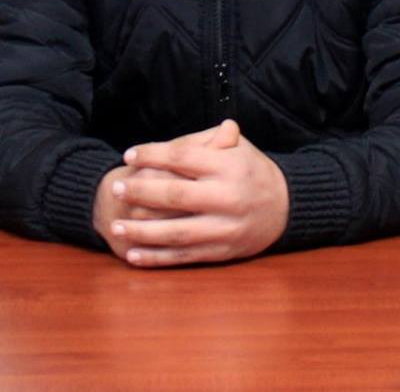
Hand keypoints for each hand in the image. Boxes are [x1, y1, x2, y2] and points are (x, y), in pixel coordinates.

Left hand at [103, 119, 289, 267]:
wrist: (285, 207)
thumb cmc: (250, 170)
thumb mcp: (237, 147)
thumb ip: (206, 140)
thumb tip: (172, 143)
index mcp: (228, 167)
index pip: (183, 158)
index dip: (153, 155)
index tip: (129, 154)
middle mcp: (227, 198)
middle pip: (175, 195)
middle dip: (141, 191)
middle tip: (115, 188)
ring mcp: (225, 229)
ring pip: (177, 232)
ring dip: (142, 231)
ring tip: (116, 226)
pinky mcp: (222, 252)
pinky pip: (185, 256)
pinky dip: (158, 258)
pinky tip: (133, 255)